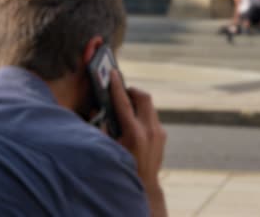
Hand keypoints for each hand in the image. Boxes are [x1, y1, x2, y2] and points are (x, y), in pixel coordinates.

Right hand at [110, 70, 166, 216]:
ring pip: (149, 106)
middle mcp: (149, 130)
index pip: (124, 103)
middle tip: (122, 91)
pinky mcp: (163, 135)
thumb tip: (96, 110)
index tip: (113, 73)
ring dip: (138, 102)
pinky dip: (143, 114)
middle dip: (132, 91)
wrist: (145, 184)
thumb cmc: (123, 167)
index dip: (117, 86)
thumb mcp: (109, 148)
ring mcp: (158, 132)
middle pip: (144, 97)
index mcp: (134, 133)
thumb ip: (101, 128)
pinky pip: (152, 116)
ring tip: (126, 106)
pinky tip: (134, 121)